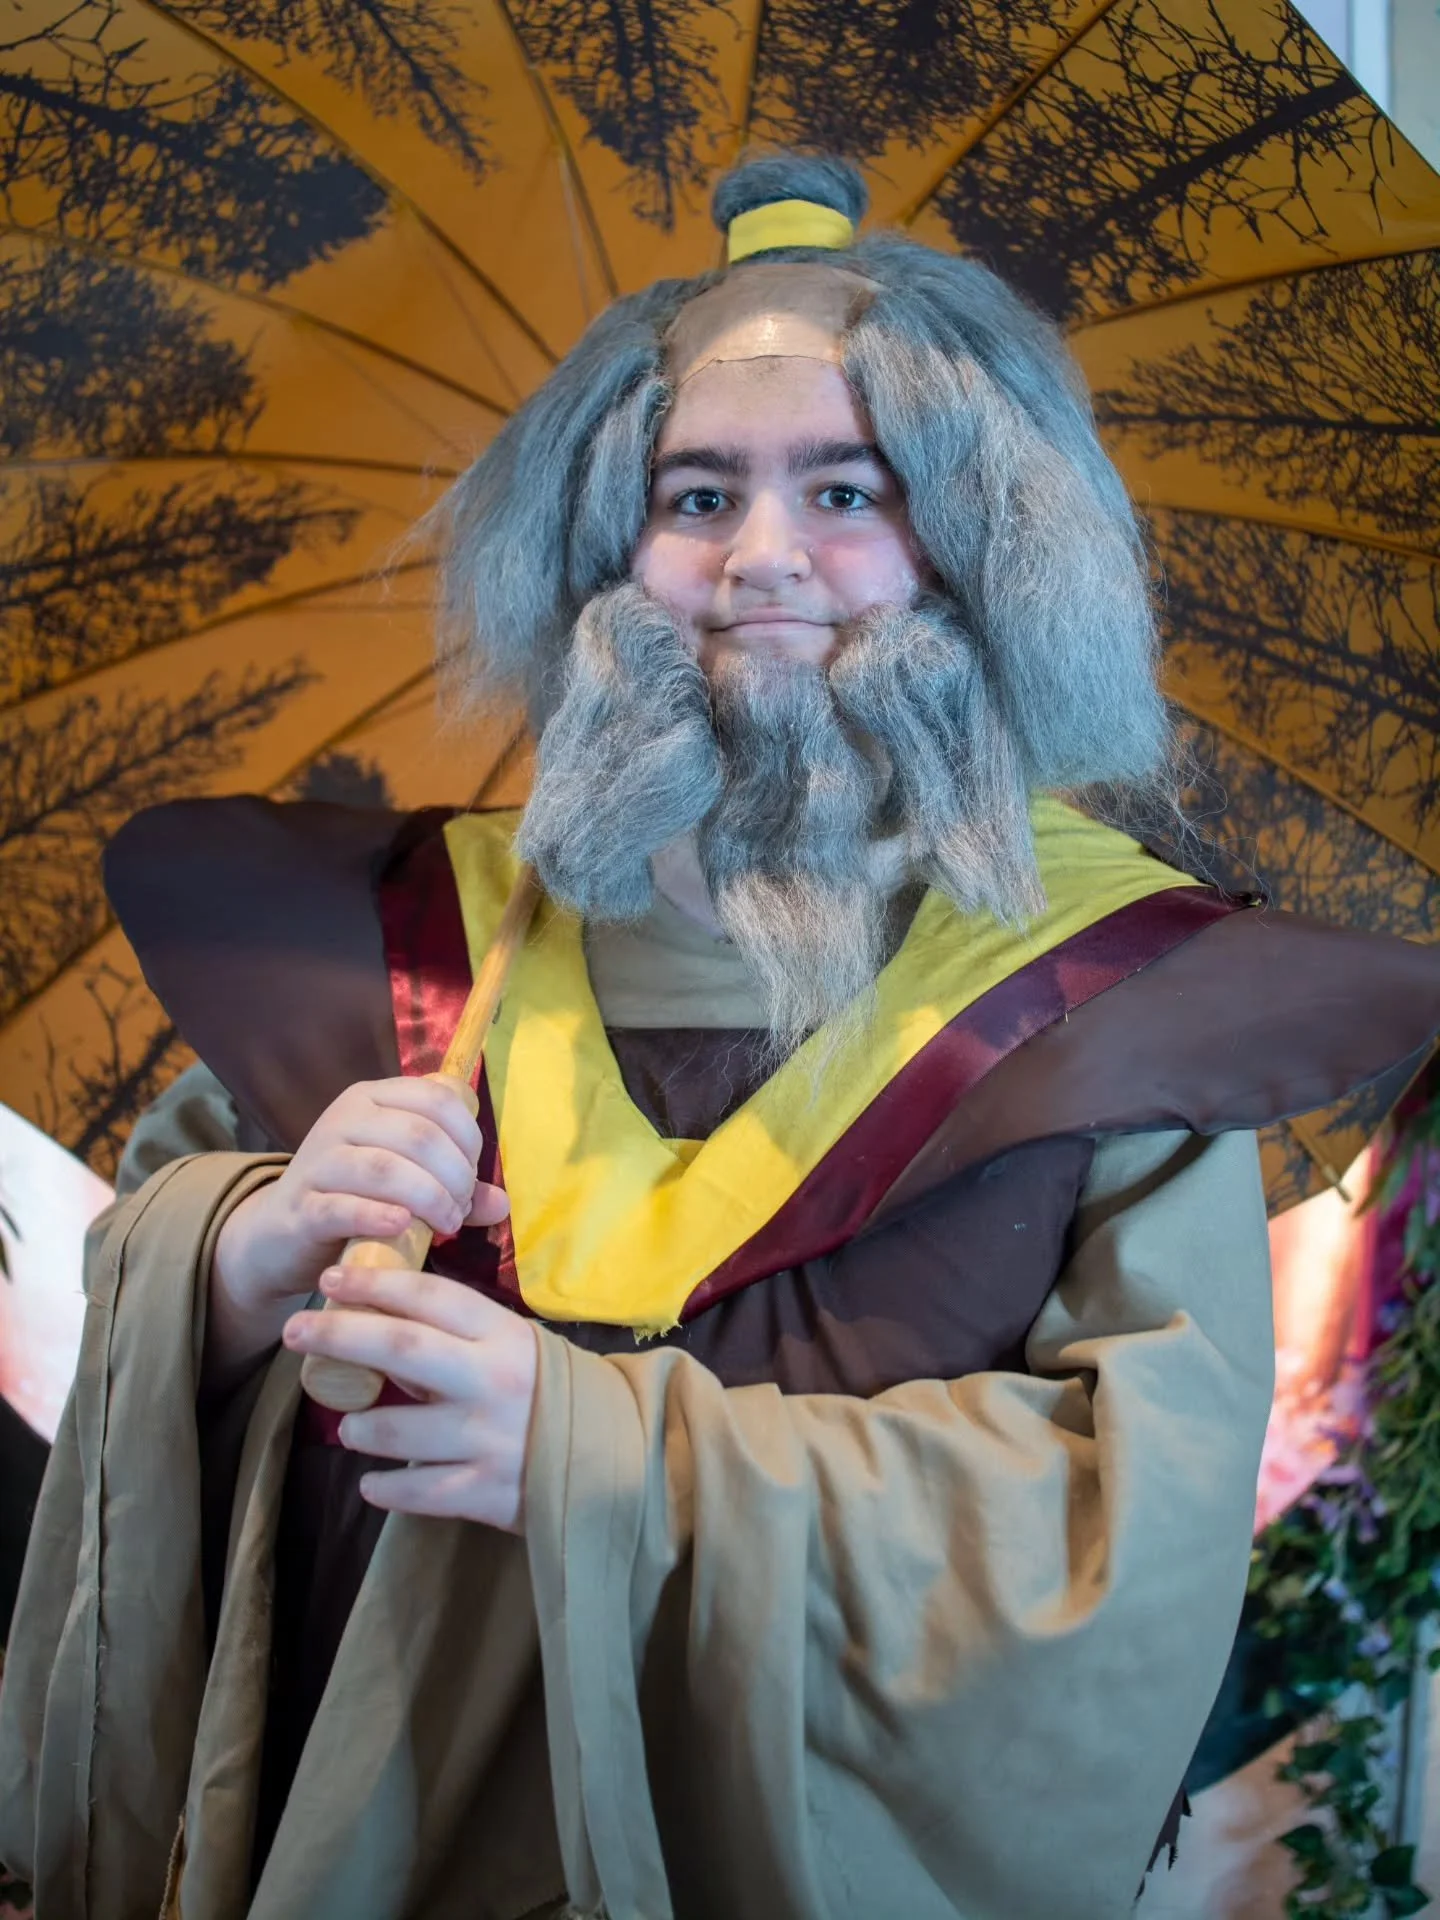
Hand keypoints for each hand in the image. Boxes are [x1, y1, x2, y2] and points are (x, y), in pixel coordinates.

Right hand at [214, 1074, 509, 1314]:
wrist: (278, 1235)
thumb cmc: (353, 1199)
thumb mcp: (406, 1184)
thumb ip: (454, 1189)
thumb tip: (502, 1204)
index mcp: (374, 1098)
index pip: (437, 1098)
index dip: (469, 1138)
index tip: (473, 1177)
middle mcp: (344, 1119)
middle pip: (419, 1135)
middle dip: (455, 1176)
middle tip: (460, 1211)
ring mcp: (319, 1160)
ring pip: (386, 1168)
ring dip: (429, 1199)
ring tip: (446, 1224)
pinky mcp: (302, 1206)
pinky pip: (344, 1206)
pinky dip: (380, 1216)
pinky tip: (404, 1227)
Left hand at [282, 1263, 537, 1532]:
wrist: (618, 1460)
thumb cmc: (557, 1392)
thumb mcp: (520, 1346)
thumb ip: (466, 1333)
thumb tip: (391, 1311)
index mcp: (503, 1335)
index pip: (430, 1297)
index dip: (375, 1284)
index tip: (330, 1280)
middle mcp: (493, 1380)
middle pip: (400, 1348)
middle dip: (339, 1334)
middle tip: (294, 1331)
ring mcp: (488, 1438)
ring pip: (398, 1429)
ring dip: (359, 1427)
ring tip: (346, 1427)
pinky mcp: (486, 1492)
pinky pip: (418, 1491)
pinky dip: (387, 1487)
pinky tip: (372, 1483)